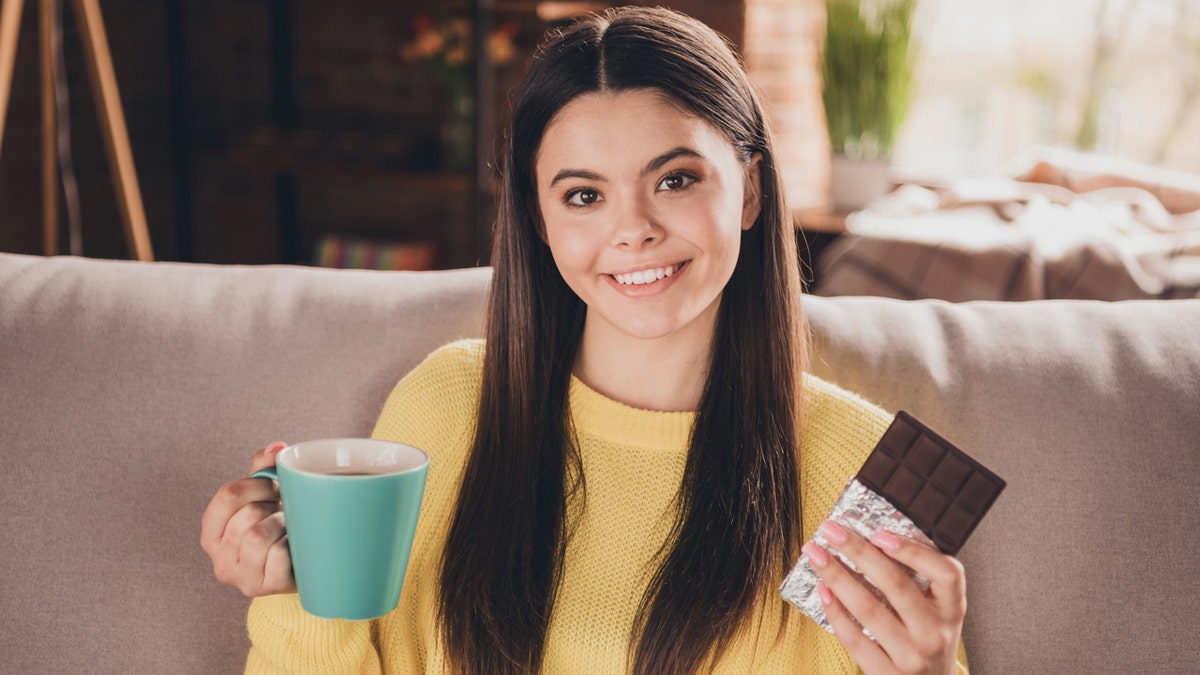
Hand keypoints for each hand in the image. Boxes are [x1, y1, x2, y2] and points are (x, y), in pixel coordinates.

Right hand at [199, 442, 295, 596]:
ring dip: (282, 525)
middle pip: (246, 516)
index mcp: (212, 533)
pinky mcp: (264, 588)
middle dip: (273, 507)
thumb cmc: (277, 529)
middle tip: (286, 509)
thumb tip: (276, 448)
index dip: (257, 484)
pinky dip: (292, 545)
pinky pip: (277, 555)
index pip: (228, 495)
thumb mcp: (263, 499)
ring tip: (290, 528)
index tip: (274, 486)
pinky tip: (295, 546)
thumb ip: (262, 469)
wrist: (302, 568)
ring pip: (258, 536)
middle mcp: (219, 558)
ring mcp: (240, 577)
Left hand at [803, 520, 964, 674]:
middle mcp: (935, 633)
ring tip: (816, 555)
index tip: (879, 533)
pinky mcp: (887, 673)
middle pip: (896, 584)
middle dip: (858, 552)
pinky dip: (835, 611)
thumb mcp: (938, 609)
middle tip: (831, 531)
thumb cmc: (929, 638)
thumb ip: (918, 578)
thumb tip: (870, 539)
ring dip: (837, 576)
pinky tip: (823, 589)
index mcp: (952, 609)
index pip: (946, 573)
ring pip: (869, 609)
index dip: (912, 550)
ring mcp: (912, 656)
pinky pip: (854, 639)